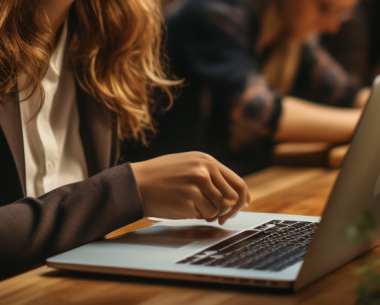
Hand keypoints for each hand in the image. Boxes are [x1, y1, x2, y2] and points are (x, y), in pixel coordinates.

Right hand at [130, 152, 250, 224]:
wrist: (137, 183)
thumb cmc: (161, 177)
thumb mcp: (188, 165)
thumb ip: (210, 175)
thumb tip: (233, 196)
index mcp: (206, 161)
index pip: (237, 182)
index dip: (243, 197)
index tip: (243, 205)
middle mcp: (205, 171)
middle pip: (231, 198)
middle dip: (228, 211)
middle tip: (220, 218)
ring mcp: (197, 185)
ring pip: (218, 209)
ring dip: (209, 213)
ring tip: (191, 207)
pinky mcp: (189, 199)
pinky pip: (204, 215)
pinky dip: (197, 216)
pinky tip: (182, 208)